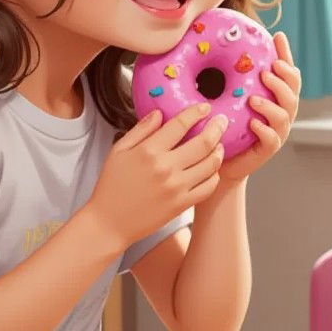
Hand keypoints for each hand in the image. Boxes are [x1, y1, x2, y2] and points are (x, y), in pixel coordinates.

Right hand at [86, 103, 226, 244]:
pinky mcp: (182, 204)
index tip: (205, 107)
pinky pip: (208, 187)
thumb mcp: (118, 151)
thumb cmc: (111, 186)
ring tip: (219, 144)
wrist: (109, 223)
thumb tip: (159, 112)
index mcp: (149, 151)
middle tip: (222, 121)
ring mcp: (176, 187)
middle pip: (203, 142)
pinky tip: (211, 168)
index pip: (179, 125)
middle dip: (217, 127)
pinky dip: (214, 175)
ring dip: (219, 151)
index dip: (196, 112)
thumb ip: (140, 130)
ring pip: (210, 164)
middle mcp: (166, 168)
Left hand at [218, 32, 300, 182]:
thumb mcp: (230, 95)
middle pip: (293, 92)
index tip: (277, 36)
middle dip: (283, 79)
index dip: (286, 54)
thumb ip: (233, 74)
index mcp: (276, 96)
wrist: (221, 160)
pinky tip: (253, 123)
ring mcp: (277, 131)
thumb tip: (221, 41)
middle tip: (267, 71)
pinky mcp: (268, 150)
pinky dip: (265, 129)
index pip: (288, 72)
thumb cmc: (226, 123)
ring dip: (271, 104)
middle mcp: (281, 112)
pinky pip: (272, 139)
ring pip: (285, 115)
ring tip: (254, 99)